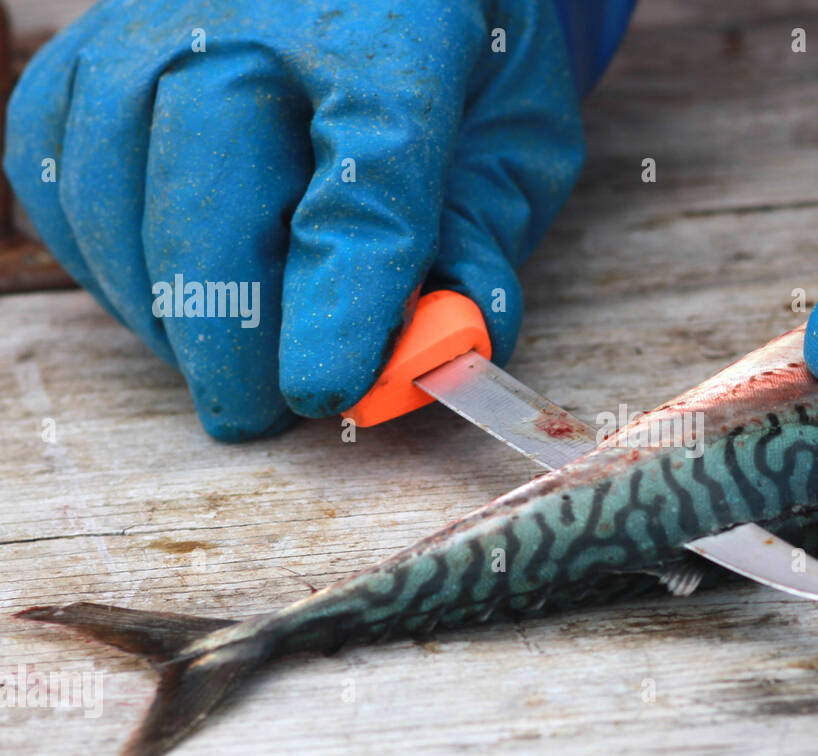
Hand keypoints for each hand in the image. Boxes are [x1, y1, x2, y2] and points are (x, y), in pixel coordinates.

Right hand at [4, 0, 582, 439]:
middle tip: (267, 412)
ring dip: (172, 314)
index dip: (339, 303)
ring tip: (234, 352)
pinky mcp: (83, 57)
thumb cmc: (452, 51)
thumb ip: (486, 232)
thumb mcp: (516, 131)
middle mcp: (247, 19)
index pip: (360, 187)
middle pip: (210, 204)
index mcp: (388, 37)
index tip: (325, 390)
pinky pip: (59, 183)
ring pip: (118, 206)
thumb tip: (460, 337)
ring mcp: (146, 28)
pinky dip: (110, 263)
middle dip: (233, 342)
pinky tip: (173, 289)